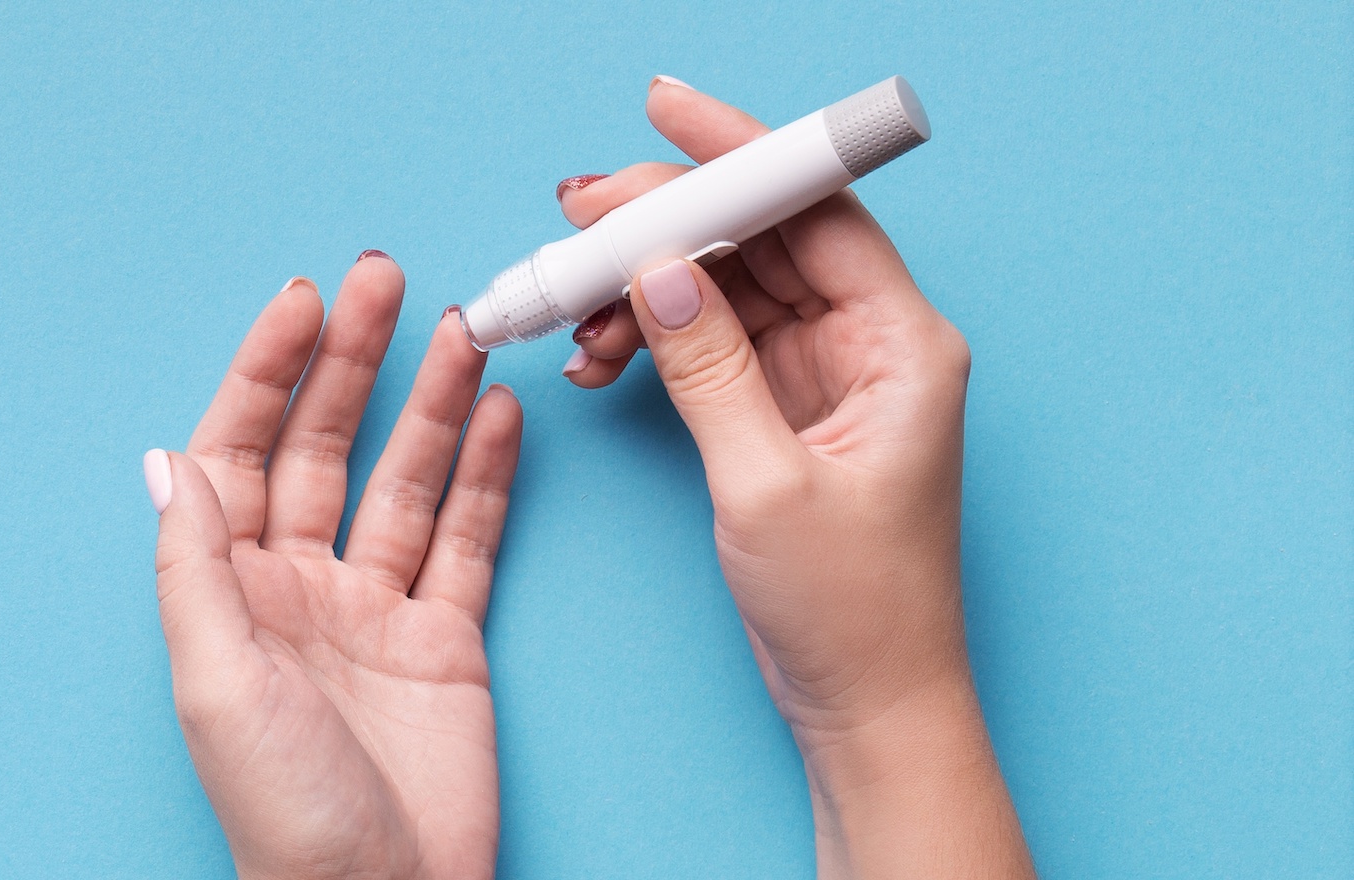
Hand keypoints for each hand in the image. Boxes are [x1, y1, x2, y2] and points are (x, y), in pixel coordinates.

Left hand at [144, 254, 520, 879]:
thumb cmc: (281, 810)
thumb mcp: (216, 679)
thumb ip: (195, 564)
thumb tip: (169, 460)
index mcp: (229, 590)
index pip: (242, 450)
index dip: (268, 372)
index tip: (305, 301)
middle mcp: (297, 586)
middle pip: (323, 446)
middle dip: (352, 362)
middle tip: (385, 278)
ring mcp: (374, 609)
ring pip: (403, 480)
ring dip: (430, 404)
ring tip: (464, 330)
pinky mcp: (444, 640)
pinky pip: (465, 538)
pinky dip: (485, 476)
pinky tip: (499, 417)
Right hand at [557, 79, 1033, 876]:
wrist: (866, 702)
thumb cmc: (852, 608)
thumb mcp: (767, 484)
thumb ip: (709, 369)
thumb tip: (658, 273)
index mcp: (903, 344)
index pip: (816, 209)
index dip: (738, 154)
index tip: (664, 114)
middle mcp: (870, 343)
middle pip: (761, 237)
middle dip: (664, 220)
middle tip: (579, 216)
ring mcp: (825, 374)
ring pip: (723, 286)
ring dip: (643, 286)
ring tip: (573, 309)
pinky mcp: (784, 407)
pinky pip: (708, 341)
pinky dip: (650, 339)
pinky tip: (598, 357)